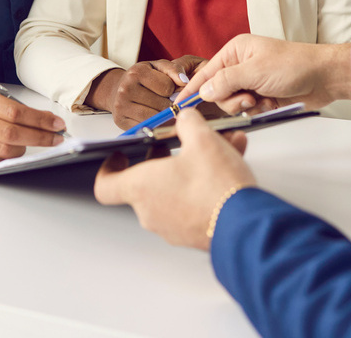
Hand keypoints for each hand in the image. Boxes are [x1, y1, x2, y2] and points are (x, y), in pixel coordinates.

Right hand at [0, 88, 65, 169]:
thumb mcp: (1, 105)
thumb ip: (25, 112)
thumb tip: (53, 123)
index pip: (16, 111)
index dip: (40, 120)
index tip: (58, 125)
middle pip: (11, 132)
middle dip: (38, 137)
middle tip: (56, 139)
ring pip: (3, 149)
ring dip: (22, 150)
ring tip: (26, 145)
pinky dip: (7, 160)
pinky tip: (10, 154)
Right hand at [88, 57, 197, 129]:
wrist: (118, 88)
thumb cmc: (144, 77)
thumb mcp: (158, 67)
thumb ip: (174, 69)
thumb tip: (185, 82)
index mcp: (136, 72)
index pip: (167, 87)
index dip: (174, 90)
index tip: (172, 90)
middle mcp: (126, 89)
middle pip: (161, 104)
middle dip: (171, 105)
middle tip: (170, 102)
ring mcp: (121, 106)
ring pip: (154, 118)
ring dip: (164, 117)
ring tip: (165, 110)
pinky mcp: (121, 120)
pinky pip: (145, 127)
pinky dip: (155, 125)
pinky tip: (156, 118)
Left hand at [94, 109, 254, 249]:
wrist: (245, 225)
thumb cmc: (216, 187)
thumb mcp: (202, 139)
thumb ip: (188, 122)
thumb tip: (186, 118)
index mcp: (142, 188)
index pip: (105, 186)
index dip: (109, 169)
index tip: (119, 157)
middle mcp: (152, 211)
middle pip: (146, 182)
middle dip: (162, 160)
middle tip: (173, 146)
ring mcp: (172, 227)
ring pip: (175, 190)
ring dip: (191, 168)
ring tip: (218, 149)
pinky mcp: (194, 233)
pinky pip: (193, 203)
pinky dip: (205, 185)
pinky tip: (231, 165)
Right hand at [177, 35, 350, 114]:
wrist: (324, 77)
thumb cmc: (294, 64)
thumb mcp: (255, 71)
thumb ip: (226, 82)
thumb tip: (203, 92)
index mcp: (235, 52)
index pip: (206, 73)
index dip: (192, 89)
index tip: (180, 104)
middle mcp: (240, 66)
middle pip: (217, 92)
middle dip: (231, 99)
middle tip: (248, 97)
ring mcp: (251, 82)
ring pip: (233, 104)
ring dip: (246, 106)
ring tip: (263, 99)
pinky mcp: (262, 96)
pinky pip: (248, 110)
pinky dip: (258, 110)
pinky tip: (271, 103)